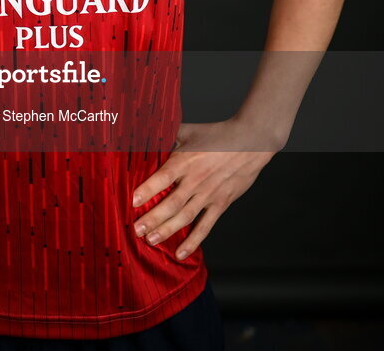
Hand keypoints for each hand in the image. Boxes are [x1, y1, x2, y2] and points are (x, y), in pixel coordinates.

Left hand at [131, 117, 278, 261]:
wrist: (250, 142)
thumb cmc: (217, 135)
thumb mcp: (189, 131)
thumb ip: (168, 135)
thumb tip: (146, 134)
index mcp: (186, 160)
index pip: (163, 177)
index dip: (147, 190)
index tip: (132, 201)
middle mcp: (196, 180)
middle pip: (171, 203)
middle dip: (152, 218)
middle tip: (136, 230)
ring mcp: (208, 194)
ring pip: (185, 217)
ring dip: (167, 230)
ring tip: (151, 240)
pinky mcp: (221, 204)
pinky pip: (205, 226)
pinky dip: (193, 241)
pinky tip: (180, 253)